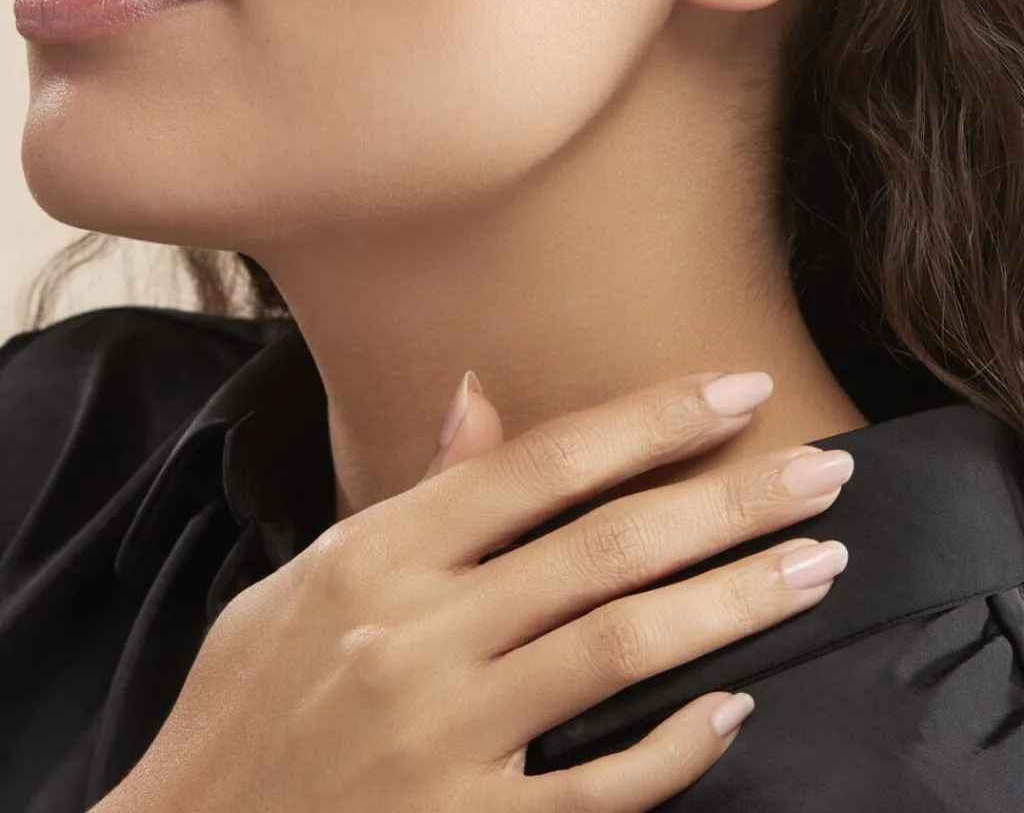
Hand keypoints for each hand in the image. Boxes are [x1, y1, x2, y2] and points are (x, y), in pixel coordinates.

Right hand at [97, 371, 850, 812]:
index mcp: (378, 555)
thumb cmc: (250, 697)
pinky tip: (733, 712)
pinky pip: (597, 791)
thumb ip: (414, 492)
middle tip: (822, 474)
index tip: (735, 393)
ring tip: (811, 565)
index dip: (648, 422)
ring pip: (620, 649)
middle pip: (606, 547)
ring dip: (731, 604)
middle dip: (728, 502)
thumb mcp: (316, 574)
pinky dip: (672, 749)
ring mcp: (443, 737)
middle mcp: (417, 634)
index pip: (540, 466)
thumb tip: (475, 392)